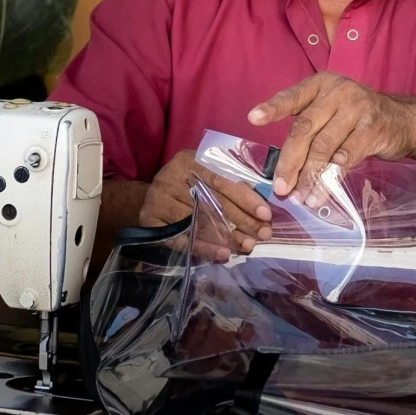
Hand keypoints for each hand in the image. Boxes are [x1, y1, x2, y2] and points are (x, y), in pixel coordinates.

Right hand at [141, 149, 272, 254]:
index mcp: (187, 160)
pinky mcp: (149, 221)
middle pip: (211, 202)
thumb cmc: (187, 185)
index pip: (221, 180)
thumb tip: (261, 201)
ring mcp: (157, 200)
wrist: (150, 197)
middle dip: (241, 220)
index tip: (266, 214)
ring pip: (198, 222)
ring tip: (247, 245)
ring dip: (226, 237)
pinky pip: (180, 239)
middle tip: (263, 234)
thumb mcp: (205, 173)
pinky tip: (222, 254)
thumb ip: (229, 180)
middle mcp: (169, 178)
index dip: (245, 198)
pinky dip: (203, 248)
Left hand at [249, 73, 414, 203]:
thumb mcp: (331, 109)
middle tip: (280, 187)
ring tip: (300, 197)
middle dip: (289, 161)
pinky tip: (321, 193)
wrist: (403, 119)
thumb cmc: (356, 117)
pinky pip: (346, 158)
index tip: (253, 118)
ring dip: (309, 176)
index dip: (272, 108)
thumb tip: (282, 165)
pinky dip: (331, 178)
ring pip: (324, 147)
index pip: (292, 96)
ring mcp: (357, 109)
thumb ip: (308, 125)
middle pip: (305, 128)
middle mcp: (338, 92)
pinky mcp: (372, 129)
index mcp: (321, 85)